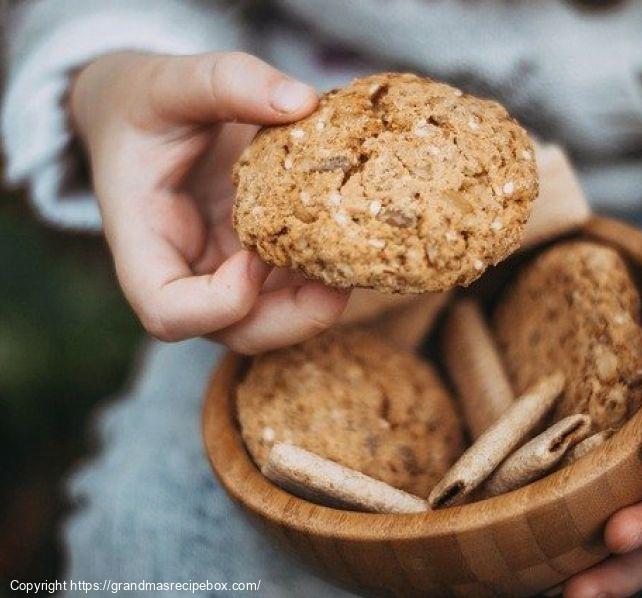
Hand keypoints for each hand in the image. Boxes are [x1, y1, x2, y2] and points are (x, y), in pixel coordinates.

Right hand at [70, 52, 348, 352]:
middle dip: (292, 319)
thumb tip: (302, 101)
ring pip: (274, 319)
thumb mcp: (170, 81)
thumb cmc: (143, 104)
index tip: (254, 256)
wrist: (143, 116)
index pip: (167, 313)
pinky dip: (325, 272)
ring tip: (359, 259)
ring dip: (319, 302)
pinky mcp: (256, 258)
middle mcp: (186, 272)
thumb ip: (226, 81)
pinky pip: (292, 284)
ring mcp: (223, 271)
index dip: (217, 304)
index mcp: (144, 243)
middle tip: (340, 283)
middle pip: (236, 332)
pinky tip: (354, 238)